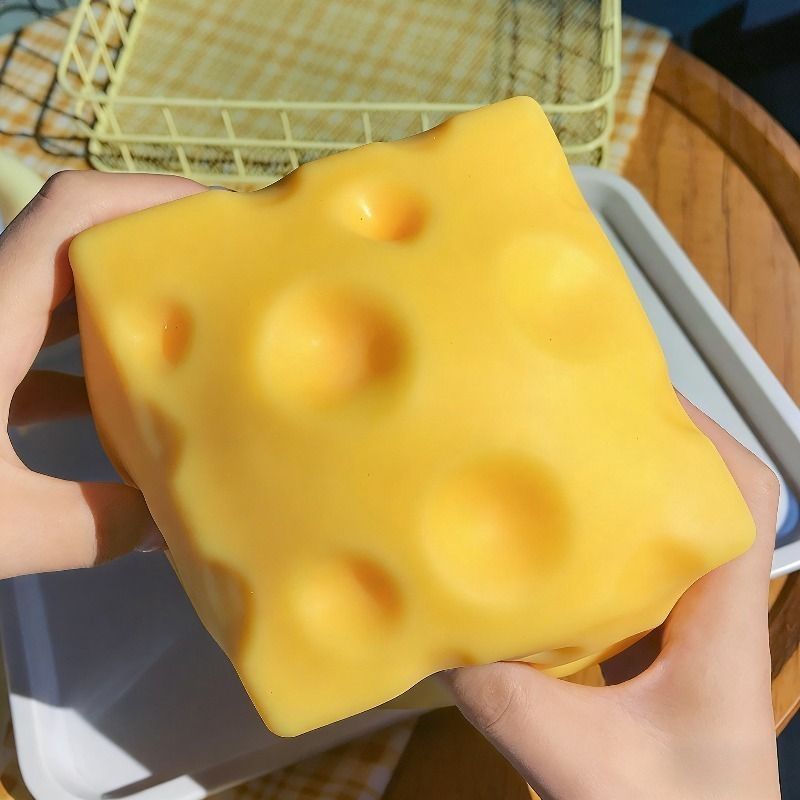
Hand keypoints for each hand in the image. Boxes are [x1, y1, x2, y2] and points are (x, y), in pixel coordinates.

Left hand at [1, 171, 203, 578]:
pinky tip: (104, 408)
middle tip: (218, 281)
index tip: (217, 216)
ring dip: (112, 309)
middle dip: (147, 253)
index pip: (71, 211)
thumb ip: (90, 525)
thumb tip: (165, 527)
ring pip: (46, 294)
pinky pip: (20, 341)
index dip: (148, 195)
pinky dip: (70, 361)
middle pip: (69, 243)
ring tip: (179, 339)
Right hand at [445, 398, 780, 799]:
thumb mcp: (586, 770)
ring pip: (670, 537)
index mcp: (725, 638)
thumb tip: (443, 634)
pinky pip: (636, 580)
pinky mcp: (660, 656)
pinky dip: (599, 552)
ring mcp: (690, 639)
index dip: (700, 439)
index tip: (635, 397)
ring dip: (624, 497)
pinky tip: (549, 556)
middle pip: (709, 499)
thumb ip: (512, 704)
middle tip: (583, 415)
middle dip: (654, 446)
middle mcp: (717, 625)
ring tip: (562, 466)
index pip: (742, 505)